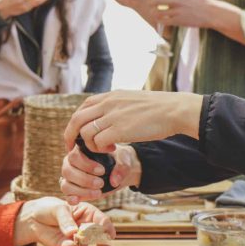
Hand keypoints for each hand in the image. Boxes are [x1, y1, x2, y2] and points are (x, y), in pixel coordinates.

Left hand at [13, 196, 114, 245]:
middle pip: (97, 235)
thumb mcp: (58, 209)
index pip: (100, 219)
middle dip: (103, 243)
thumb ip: (66, 220)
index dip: (106, 226)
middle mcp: (84, 226)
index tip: (109, 234)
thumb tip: (73, 232)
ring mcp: (75, 238)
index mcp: (86, 213)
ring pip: (85, 244)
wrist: (32, 218)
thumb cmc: (49, 208)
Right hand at [60, 144, 140, 204]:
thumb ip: (121, 167)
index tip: (102, 171)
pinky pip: (67, 195)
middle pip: (67, 171)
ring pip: (66, 185)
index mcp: (80, 150)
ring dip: (80, 191)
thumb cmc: (119, 160)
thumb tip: (114, 181)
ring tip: (98, 193)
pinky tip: (80, 200)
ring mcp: (71, 178)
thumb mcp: (124, 160)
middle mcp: (72, 163)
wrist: (120, 171)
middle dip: (84, 179)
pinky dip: (72, 198)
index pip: (74, 156)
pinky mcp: (74, 190)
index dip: (86, 165)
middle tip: (101, 183)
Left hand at [63, 90, 203, 153]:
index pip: (83, 107)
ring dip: (90, 144)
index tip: (77, 135)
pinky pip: (98, 142)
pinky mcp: (120, 129)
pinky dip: (101, 149)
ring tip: (104, 149)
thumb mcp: (132, 99)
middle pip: (77, 119)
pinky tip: (113, 149)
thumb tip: (111, 113)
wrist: (173, 110)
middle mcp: (108, 103)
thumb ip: (118, 105)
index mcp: (111, 96)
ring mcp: (113, 116)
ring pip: (85, 132)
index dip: (76, 122)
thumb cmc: (158, 108)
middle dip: (70, 136)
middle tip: (73, 149)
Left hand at [146, 0, 216, 28]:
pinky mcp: (179, 20)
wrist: (212, 12)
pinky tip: (159, 21)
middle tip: (148, 4)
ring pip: (159, 12)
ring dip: (154, 13)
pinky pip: (164, 21)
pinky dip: (160, 21)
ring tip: (152, 13)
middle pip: (157, 1)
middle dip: (150, 3)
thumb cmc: (203, 2)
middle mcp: (176, 0)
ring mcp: (177, 10)